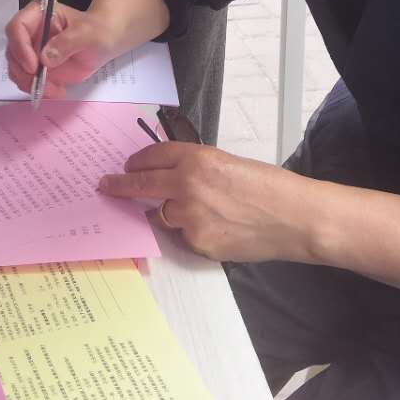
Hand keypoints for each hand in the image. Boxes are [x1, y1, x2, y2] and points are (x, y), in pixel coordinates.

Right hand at [4, 0, 136, 99]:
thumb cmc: (97, 30)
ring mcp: (31, 51)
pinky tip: (57, 91)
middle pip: (12, 52)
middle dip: (24, 72)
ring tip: (55, 90)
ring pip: (17, 70)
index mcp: (38, 15)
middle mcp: (29, 32)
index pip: (17, 28)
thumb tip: (45, 58)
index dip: (20, 47)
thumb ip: (67, 42)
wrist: (104, 41)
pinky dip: (39, 90)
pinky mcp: (36, 68)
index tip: (33, 66)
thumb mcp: (87, 33)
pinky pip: (28, 81)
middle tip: (42, 83)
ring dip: (31, 84)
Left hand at [98, 142, 314, 263]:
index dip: (137, 161)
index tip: (126, 166)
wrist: (294, 217)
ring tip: (200, 211)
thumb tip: (171, 175)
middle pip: (141, 184)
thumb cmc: (269, 187)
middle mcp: (186, 185)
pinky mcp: (197, 242)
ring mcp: (189, 217)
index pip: (153, 156)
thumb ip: (196, 167)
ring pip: (162, 214)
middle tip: (106, 185)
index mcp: (196, 159)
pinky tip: (217, 228)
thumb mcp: (227, 163)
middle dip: (119, 185)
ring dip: (169, 212)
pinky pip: (183, 236)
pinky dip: (192, 232)